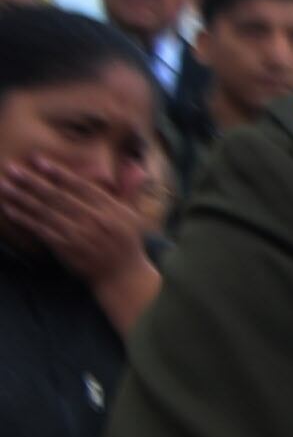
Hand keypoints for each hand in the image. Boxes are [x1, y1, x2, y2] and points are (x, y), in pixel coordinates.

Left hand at [0, 156, 156, 298]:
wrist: (123, 276)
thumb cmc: (127, 242)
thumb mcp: (135, 215)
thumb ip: (131, 189)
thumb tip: (135, 165)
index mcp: (113, 209)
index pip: (81, 186)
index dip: (58, 172)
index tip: (37, 160)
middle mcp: (96, 221)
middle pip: (58, 196)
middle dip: (32, 181)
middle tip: (11, 168)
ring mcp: (80, 235)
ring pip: (46, 212)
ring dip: (21, 198)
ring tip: (4, 185)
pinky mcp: (67, 248)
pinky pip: (41, 230)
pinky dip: (24, 219)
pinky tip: (10, 209)